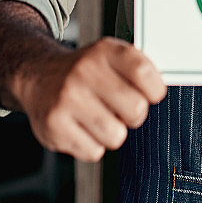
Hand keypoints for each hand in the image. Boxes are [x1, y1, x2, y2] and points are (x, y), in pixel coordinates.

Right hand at [12, 37, 165, 161]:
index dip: (155, 88)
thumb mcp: (110, 55)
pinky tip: (82, 126)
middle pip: (135, 108)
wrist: (38, 76)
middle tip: (124, 108)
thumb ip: (138, 68)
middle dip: (135, 114)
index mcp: (104, 50)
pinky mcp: (54, 127)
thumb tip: (163, 90)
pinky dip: (93, 144)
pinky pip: (94, 151)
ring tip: (102, 117)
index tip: (153, 94)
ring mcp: (67, 99)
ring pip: (116, 135)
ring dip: (114, 132)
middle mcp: (84, 71)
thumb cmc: (86, 70)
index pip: (143, 71)